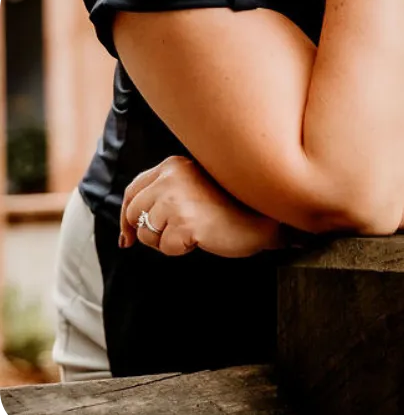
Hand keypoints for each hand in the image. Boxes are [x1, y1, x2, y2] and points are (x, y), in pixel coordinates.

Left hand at [119, 156, 280, 258]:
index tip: (128, 237)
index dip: (127, 216)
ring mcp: (176, 199)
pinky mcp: (184, 222)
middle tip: (175, 235)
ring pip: (147, 233)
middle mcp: (171, 177)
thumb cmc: (232, 205)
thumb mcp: (194, 186)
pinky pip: (166, 248)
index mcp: (173, 165)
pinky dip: (182, 249)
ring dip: (167, 241)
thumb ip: (165, 192)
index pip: (133, 190)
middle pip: (133, 213)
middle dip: (148, 231)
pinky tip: (203, 237)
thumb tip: (128, 230)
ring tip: (196, 230)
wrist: (264, 216)